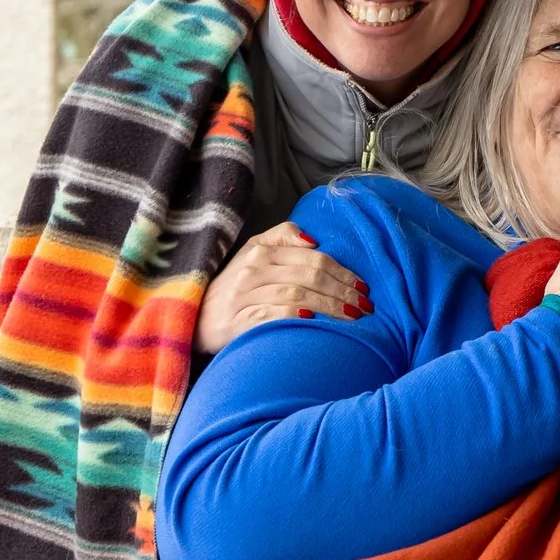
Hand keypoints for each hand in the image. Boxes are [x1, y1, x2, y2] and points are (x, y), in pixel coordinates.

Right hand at [196, 222, 368, 353]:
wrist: (193, 319)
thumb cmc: (231, 288)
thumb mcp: (251, 255)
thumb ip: (281, 238)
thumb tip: (315, 240)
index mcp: (260, 250)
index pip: (314, 257)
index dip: (343, 271)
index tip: (363, 286)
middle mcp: (253, 268)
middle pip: (312, 274)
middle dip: (344, 290)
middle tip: (366, 304)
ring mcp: (245, 294)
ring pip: (300, 294)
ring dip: (332, 306)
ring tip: (353, 317)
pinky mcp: (239, 320)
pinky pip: (276, 314)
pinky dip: (299, 315)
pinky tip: (317, 322)